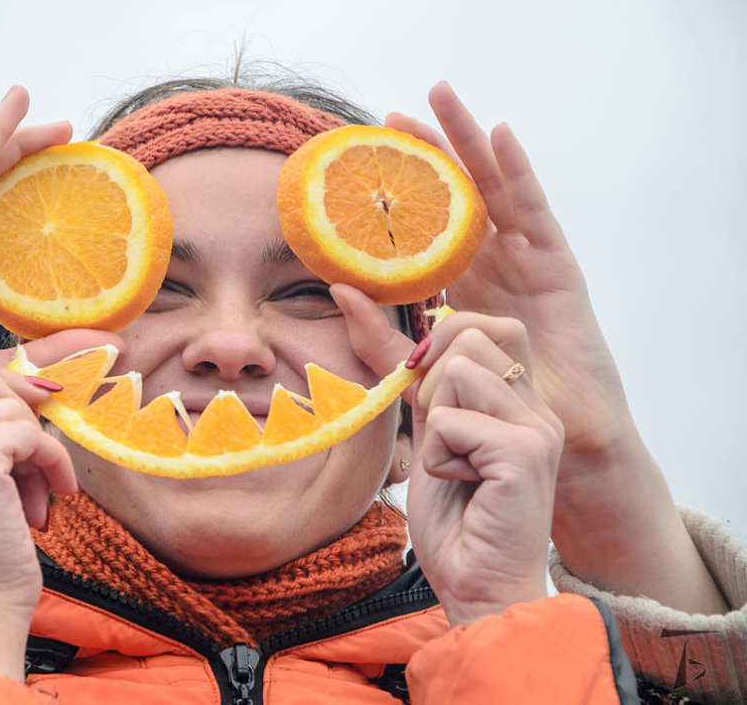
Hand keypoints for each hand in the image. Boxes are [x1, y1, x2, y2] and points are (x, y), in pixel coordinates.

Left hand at [334, 286, 562, 625]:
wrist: (479, 587)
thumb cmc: (455, 519)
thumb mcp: (423, 429)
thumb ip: (402, 369)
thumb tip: (348, 297)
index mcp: (517, 396)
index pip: (479, 323)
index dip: (436, 343)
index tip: (421, 394)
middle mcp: (536, 403)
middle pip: (464, 336)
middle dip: (431, 386)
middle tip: (445, 442)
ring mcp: (537, 425)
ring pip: (454, 371)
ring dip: (434, 427)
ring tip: (456, 468)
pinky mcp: (525, 452)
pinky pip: (450, 420)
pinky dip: (438, 457)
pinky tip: (463, 486)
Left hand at [387, 83, 631, 477]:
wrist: (548, 446)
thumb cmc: (484, 412)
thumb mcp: (417, 369)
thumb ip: (378, 337)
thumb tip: (335, 290)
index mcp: (458, 284)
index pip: (425, 225)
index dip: (398, 192)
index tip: (362, 157)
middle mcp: (491, 263)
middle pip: (456, 194)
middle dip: (428, 151)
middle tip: (392, 115)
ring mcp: (526, 259)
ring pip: (491, 187)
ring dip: (466, 141)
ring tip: (440, 97)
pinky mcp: (556, 265)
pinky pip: (533, 210)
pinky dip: (517, 170)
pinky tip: (499, 136)